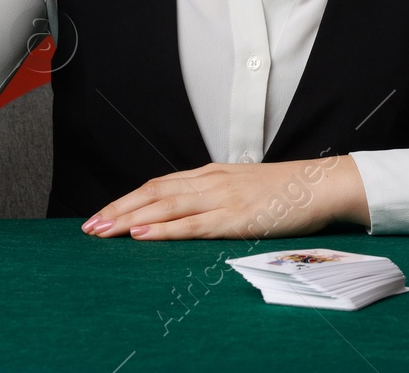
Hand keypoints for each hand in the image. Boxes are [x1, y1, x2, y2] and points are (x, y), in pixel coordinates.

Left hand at [80, 156, 369, 240]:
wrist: (319, 185)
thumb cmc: (286, 192)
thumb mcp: (244, 187)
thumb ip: (216, 195)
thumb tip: (189, 211)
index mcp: (211, 174)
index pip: (158, 184)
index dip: (128, 199)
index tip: (103, 213)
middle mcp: (210, 181)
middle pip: (153, 193)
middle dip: (118, 210)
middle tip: (89, 227)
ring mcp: (221, 197)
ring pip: (165, 206)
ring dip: (129, 219)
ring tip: (103, 231)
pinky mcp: (235, 217)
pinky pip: (192, 224)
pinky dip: (164, 229)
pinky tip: (142, 234)